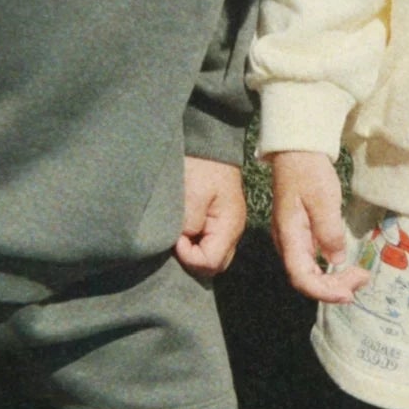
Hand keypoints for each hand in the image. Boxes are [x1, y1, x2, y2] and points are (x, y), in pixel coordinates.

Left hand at [175, 156, 246, 274]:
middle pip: (214, 266)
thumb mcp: (192, 193)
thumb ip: (189, 223)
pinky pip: (210, 243)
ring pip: (212, 256)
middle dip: (191, 259)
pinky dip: (196, 243)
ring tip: (178, 236)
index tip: (176, 238)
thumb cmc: (201, 165)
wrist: (211, 143)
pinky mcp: (220, 221)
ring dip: (194, 252)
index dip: (189, 257)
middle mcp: (233, 232)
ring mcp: (228, 227)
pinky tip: (184, 232)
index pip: (210, 263)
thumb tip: (184, 243)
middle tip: (175, 240)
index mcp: (229, 226)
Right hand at [269, 152, 367, 301]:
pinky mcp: (301, 236)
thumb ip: (329, 232)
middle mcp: (288, 243)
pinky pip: (313, 261)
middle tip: (362, 280)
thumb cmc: (309, 172)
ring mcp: (293, 240)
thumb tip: (336, 261)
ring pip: (310, 272)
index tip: (349, 293)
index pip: (302, 277)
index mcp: (289, 237)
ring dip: (334, 281)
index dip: (324, 292)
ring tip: (359, 276)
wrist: (297, 152)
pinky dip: (330, 270)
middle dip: (334, 288)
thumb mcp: (323, 200)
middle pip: (307, 279)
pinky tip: (346, 268)